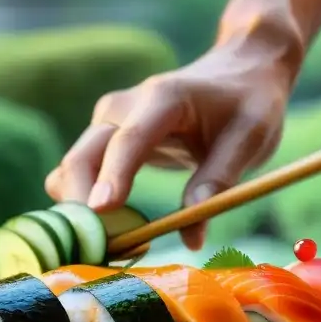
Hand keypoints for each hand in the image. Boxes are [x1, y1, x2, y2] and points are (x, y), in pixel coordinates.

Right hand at [44, 32, 297, 249]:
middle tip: (105, 251)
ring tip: (112, 245)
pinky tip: (111, 230)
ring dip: (79, 209)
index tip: (100, 210)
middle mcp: (122, 106)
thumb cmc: (247, 102)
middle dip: (83, 204)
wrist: (236, 70)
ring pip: (71, 169)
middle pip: (82, 156)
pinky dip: (84, 203)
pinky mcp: (102, 138)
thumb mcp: (250, 138)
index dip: (112, 176)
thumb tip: (191, 237)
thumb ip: (218, 181)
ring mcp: (106, 121)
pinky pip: (78, 174)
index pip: (128, 140)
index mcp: (162, 98)